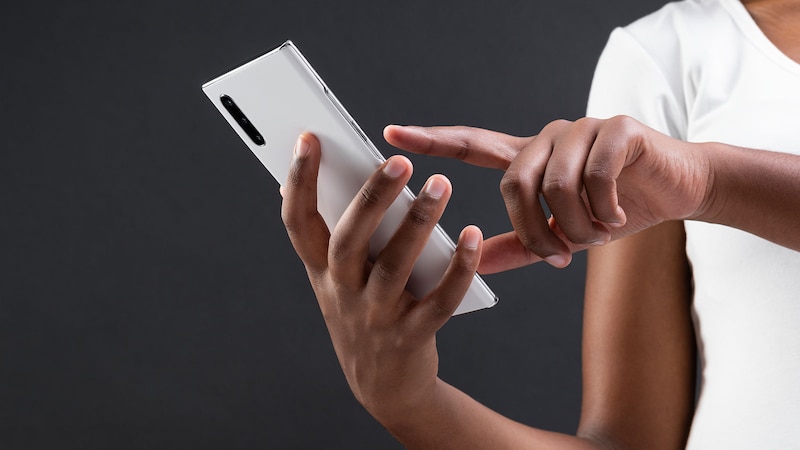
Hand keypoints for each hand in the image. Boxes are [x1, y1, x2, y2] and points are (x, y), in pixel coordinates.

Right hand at [280, 133, 483, 424]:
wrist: (384, 387)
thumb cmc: (365, 316)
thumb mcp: (342, 281)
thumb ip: (345, 237)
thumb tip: (358, 178)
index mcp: (321, 272)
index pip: (298, 223)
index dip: (299, 181)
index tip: (309, 139)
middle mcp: (342, 293)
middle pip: (348, 240)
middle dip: (371, 199)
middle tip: (398, 161)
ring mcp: (376, 317)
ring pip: (394, 267)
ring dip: (418, 224)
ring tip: (441, 186)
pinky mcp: (412, 336)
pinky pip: (439, 301)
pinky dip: (458, 269)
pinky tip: (472, 237)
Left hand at [384, 116, 710, 271]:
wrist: (677, 190)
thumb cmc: (613, 209)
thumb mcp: (562, 233)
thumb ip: (516, 246)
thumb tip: (471, 265)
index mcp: (528, 158)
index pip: (471, 144)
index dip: (432, 141)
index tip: (391, 134)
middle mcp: (548, 138)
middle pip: (513, 181)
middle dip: (535, 229)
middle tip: (562, 253)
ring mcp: (581, 128)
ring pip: (554, 184)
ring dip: (576, 224)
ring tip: (598, 233)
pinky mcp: (614, 128)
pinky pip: (593, 176)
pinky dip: (604, 210)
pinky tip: (618, 217)